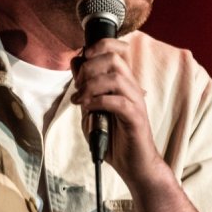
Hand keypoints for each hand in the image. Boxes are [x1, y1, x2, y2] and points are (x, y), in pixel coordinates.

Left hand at [72, 39, 165, 182]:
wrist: (133, 164)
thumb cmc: (114, 138)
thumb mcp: (92, 108)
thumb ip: (85, 87)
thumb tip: (75, 63)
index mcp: (124, 82)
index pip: (118, 50)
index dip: (100, 46)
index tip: (83, 58)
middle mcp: (132, 88)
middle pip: (114, 58)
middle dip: (89, 68)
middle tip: (78, 85)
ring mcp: (136, 101)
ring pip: (115, 78)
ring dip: (91, 86)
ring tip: (79, 100)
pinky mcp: (136, 118)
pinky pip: (117, 102)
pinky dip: (98, 102)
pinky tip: (88, 110)